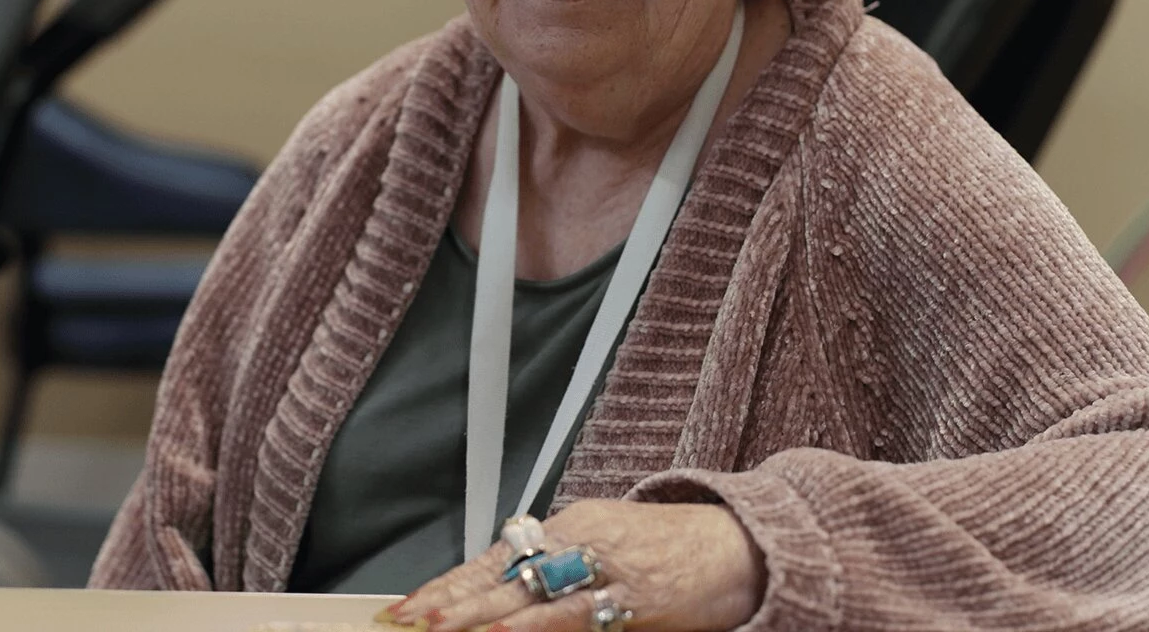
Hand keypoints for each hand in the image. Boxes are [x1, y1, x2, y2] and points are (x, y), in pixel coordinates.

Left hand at [384, 500, 765, 631]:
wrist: (743, 543)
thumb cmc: (676, 549)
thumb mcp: (609, 545)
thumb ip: (560, 569)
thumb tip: (506, 594)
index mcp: (569, 526)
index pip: (494, 557)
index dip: (449, 584)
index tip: (409, 606)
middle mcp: (579, 539)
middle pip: (500, 574)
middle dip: (449, 602)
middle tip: (406, 620)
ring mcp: (604, 569)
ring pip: (527, 594)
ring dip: (477, 615)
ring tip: (437, 630)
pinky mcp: (632, 598)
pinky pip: (573, 615)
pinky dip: (533, 626)